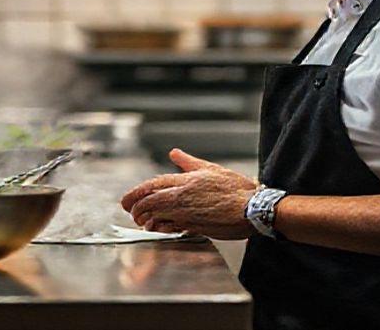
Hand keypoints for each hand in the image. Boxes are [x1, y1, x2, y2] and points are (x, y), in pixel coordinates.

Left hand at [120, 148, 257, 239]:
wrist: (252, 209)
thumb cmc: (236, 189)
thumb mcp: (211, 169)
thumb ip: (189, 162)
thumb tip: (175, 153)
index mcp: (186, 180)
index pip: (152, 185)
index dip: (136, 193)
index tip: (127, 199)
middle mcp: (182, 196)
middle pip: (149, 201)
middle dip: (135, 207)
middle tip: (130, 211)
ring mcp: (186, 213)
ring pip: (156, 215)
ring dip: (145, 218)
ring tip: (142, 220)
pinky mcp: (192, 226)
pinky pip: (168, 227)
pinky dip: (159, 227)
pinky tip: (157, 227)